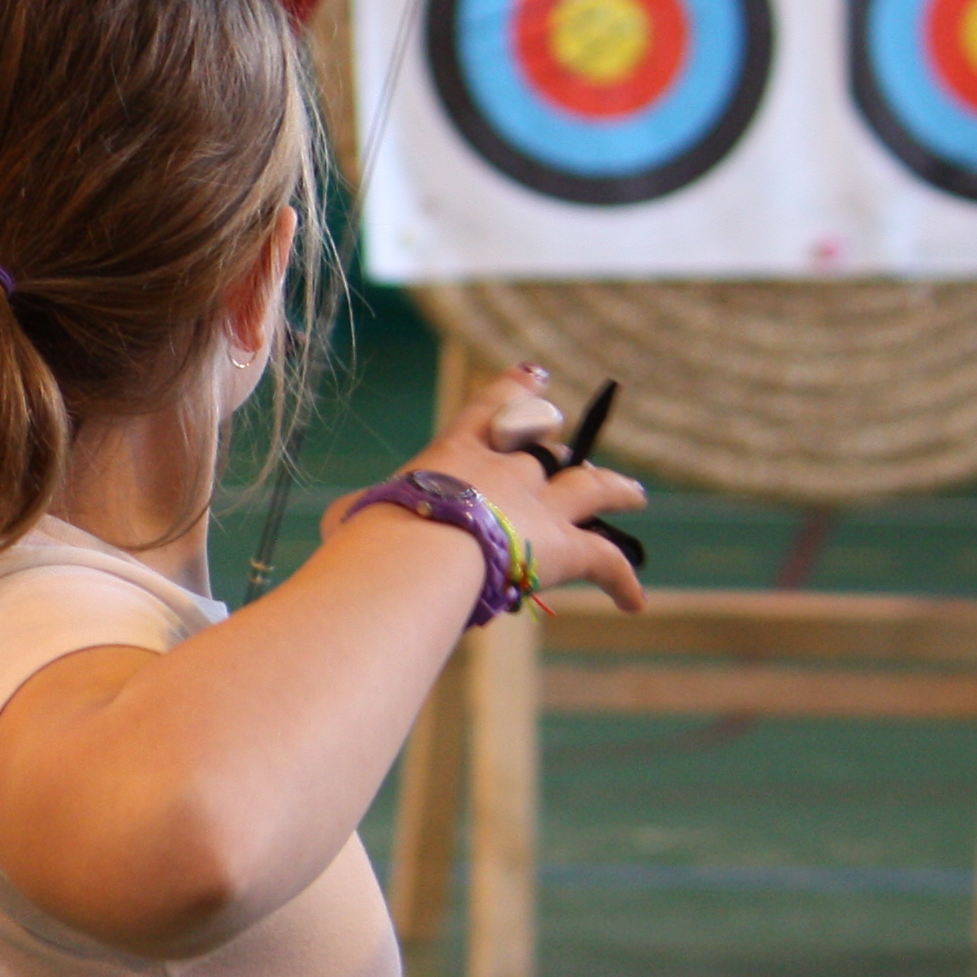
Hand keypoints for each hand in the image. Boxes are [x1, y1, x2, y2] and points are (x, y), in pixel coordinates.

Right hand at [326, 363, 647, 612]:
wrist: (414, 555)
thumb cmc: (371, 538)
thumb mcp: (355, 516)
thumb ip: (358, 515)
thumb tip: (342, 527)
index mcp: (454, 456)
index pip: (491, 408)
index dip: (516, 390)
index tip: (535, 374)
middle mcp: (505, 469)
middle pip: (545, 451)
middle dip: (558, 454)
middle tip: (568, 456)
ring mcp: (538, 506)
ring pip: (593, 487)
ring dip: (617, 489)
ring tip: (634, 494)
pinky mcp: (561, 547)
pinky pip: (605, 560)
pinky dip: (623, 580)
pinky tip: (634, 602)